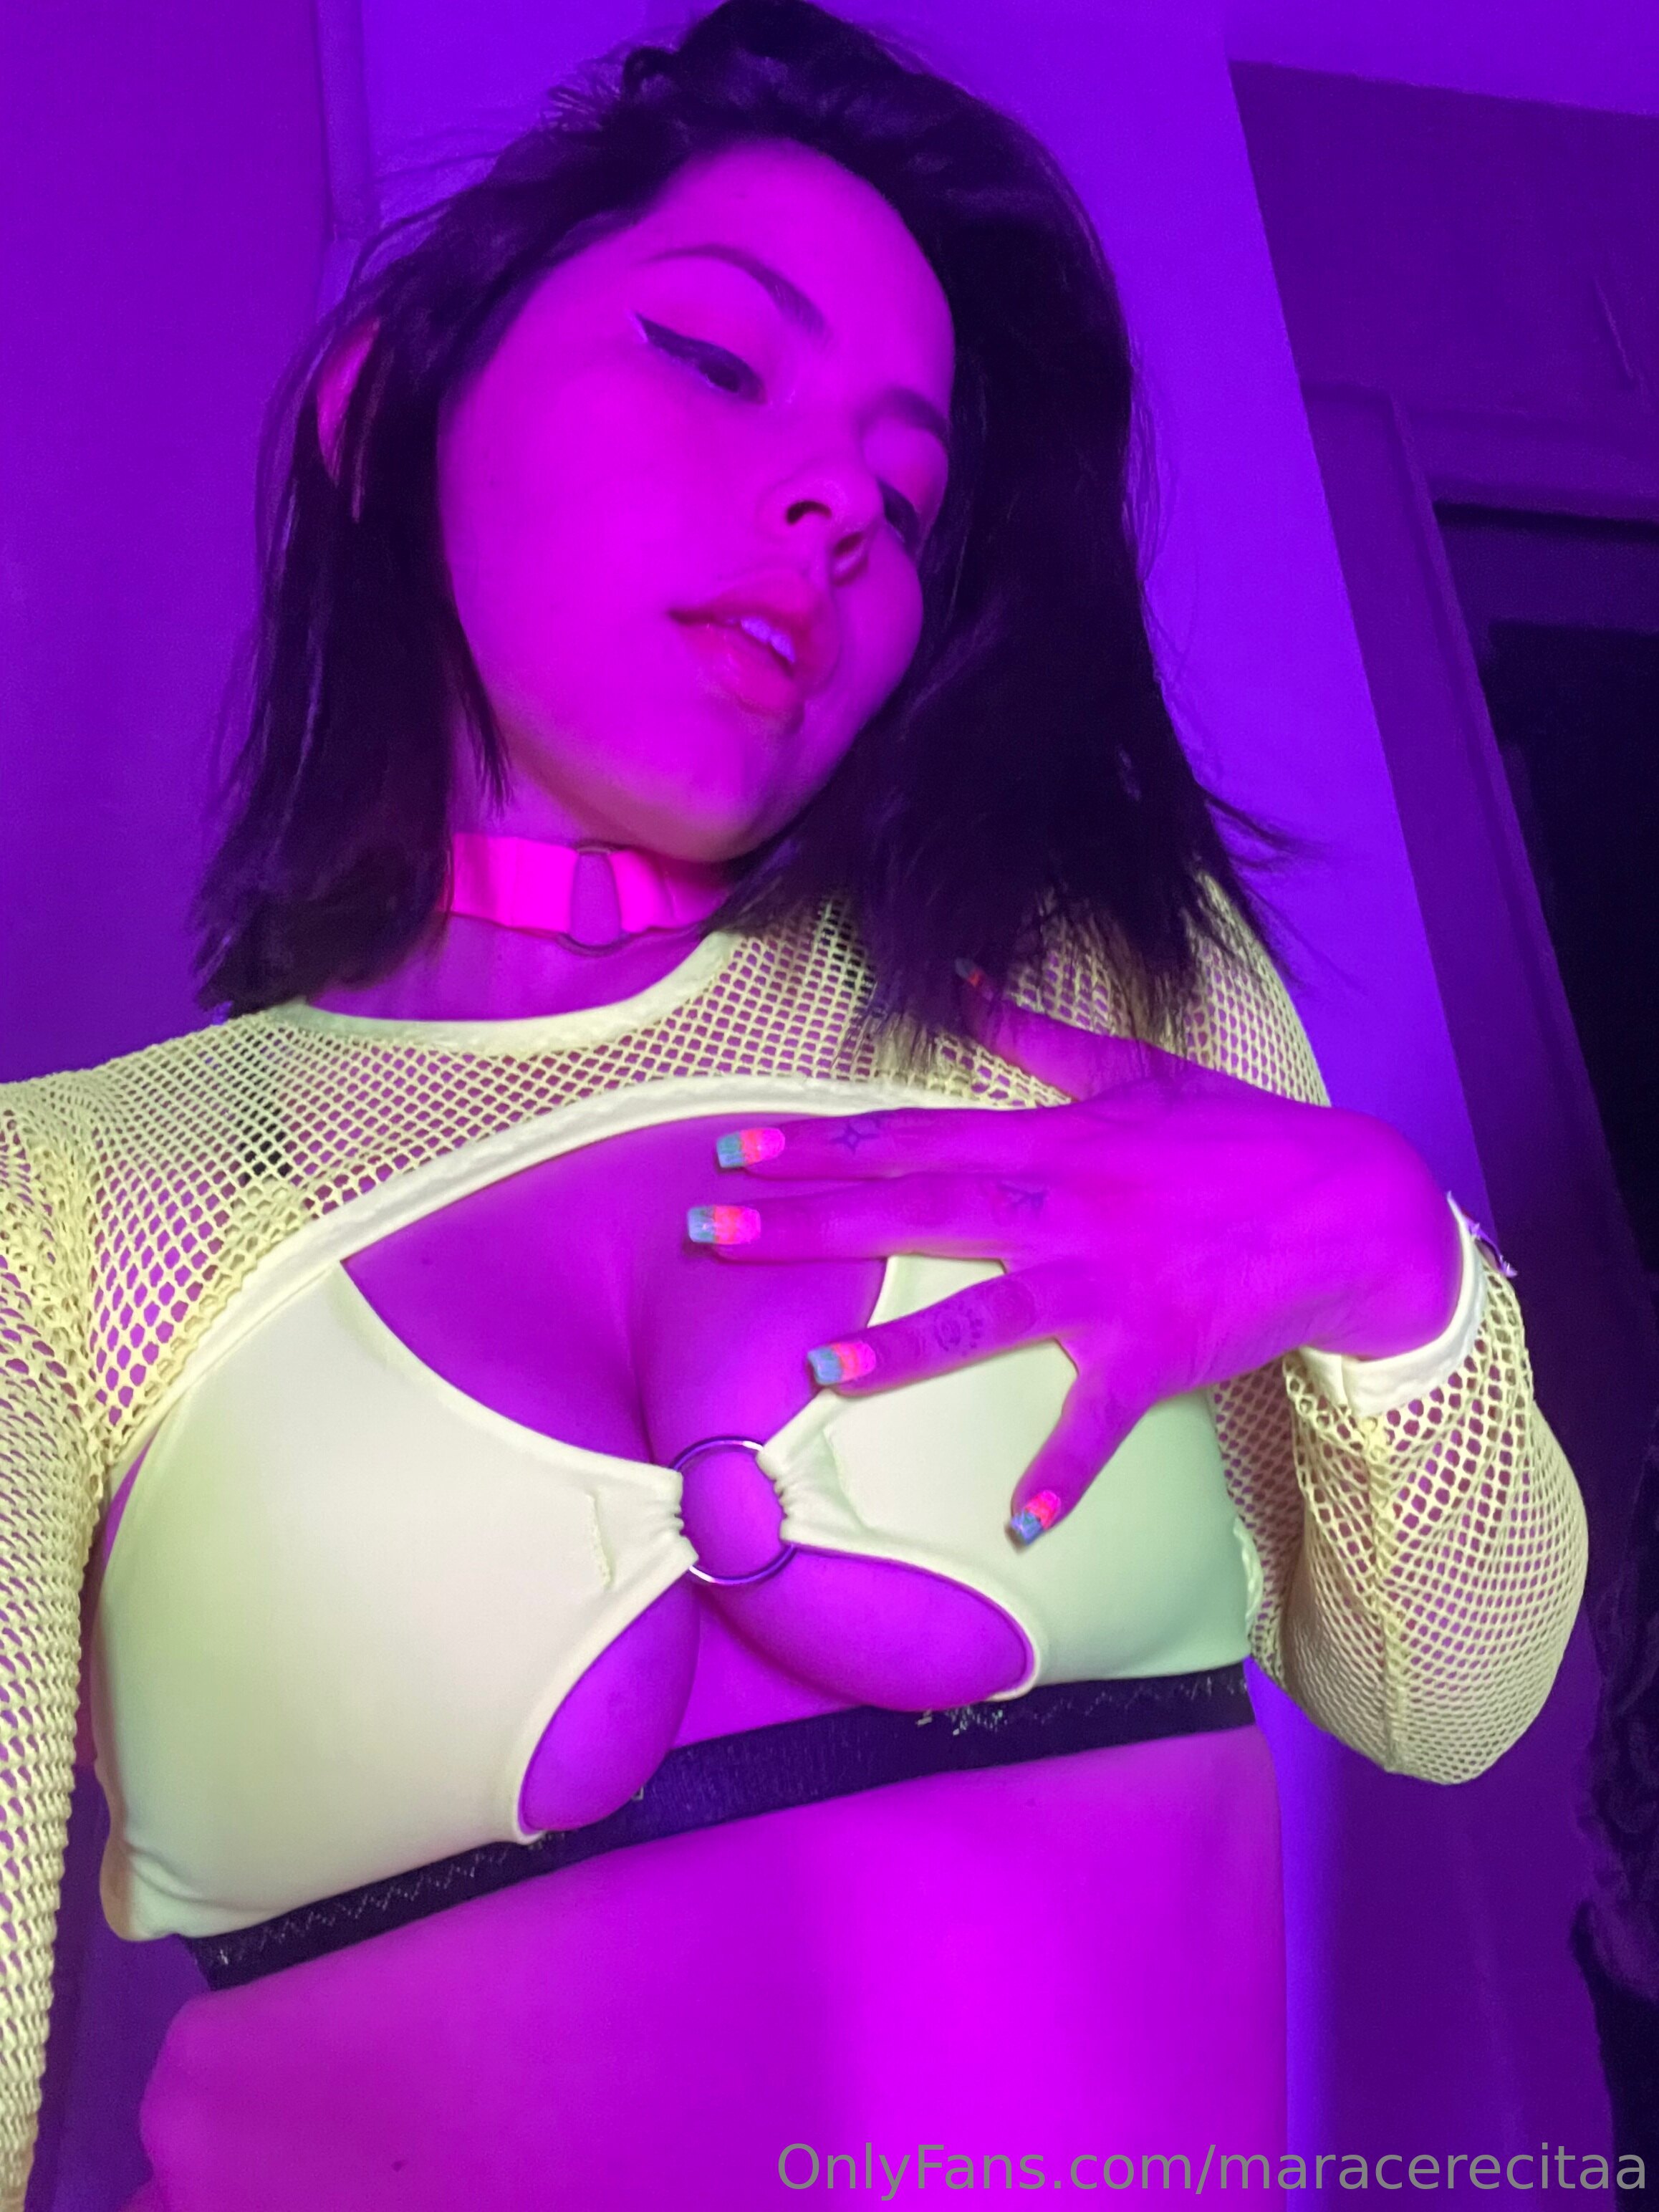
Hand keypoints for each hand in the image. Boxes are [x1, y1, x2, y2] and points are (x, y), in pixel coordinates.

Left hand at [689, 985, 1461, 1539]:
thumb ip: (1035, 1037)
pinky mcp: (1158, 1352)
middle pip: (920, 1212)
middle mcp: (1067, 1210)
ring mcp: (1110, 1285)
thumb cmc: (1235, 1139)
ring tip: (819, 1367)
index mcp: (1054, 1143)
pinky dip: (1064, 1473)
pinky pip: (1101, 1422)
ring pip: (993, 1315)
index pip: (914, 1140)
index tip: (735, 1151)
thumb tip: (962, 984)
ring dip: (906, 1347)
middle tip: (714, 1230)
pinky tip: (1017, 1522)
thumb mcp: (1134, 1072)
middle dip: (812, 1224)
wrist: (1350, 1205)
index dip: (819, 1146)